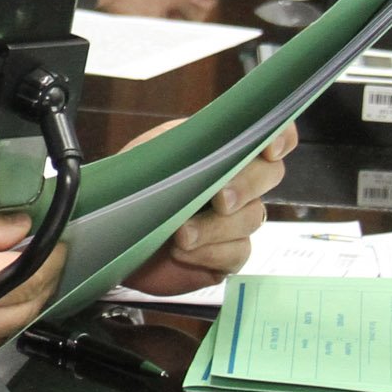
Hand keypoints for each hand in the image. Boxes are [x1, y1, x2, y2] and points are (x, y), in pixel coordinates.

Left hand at [117, 121, 295, 296]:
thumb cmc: (132, 188)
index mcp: (223, 150)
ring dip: (215, 226)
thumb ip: (188, 140)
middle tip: (219, 199)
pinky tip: (181, 252)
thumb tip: (217, 136)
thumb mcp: (153, 152)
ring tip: (180, 233)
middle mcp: (238, 183)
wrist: (111, 235)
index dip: (281, 138)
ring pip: (252, 218)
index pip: (270, 136)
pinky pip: (238, 253)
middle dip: (245, 186)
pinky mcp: (227, 256)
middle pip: (270, 175)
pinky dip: (209, 253)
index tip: (269, 150)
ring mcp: (236, 221)